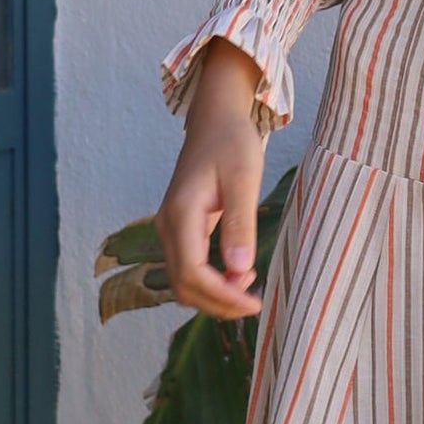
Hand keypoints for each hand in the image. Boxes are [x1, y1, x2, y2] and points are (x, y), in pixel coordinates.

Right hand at [158, 41, 269, 316]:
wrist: (214, 119)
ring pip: (183, 281)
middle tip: (255, 303)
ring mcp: (170, 228)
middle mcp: (168, 225)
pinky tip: (237, 275)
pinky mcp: (179, 229)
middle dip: (218, 303)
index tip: (254, 303)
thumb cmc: (232, 143)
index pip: (192, 273)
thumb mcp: (244, 179)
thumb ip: (240, 224)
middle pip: (183, 286)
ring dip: (213, 295)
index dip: (222, 296)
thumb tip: (239, 271)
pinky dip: (210, 282)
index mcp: (181, 214)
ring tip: (249, 288)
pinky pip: (188, 268)